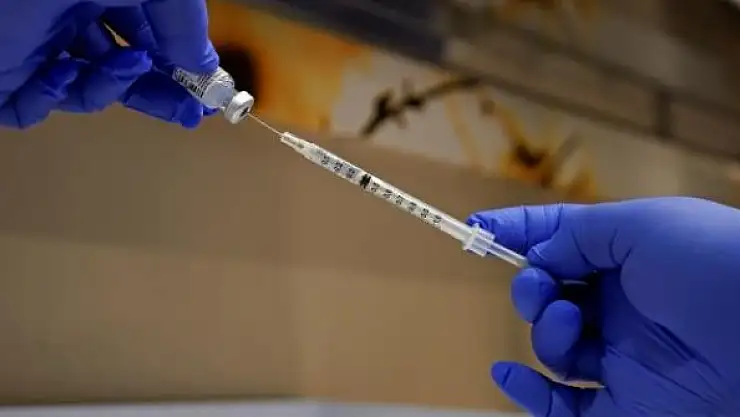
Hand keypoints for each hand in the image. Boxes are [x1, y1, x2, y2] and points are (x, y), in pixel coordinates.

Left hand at [0, 0, 217, 128]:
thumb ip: (183, 24)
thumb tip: (204, 64)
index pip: (149, 39)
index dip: (180, 69)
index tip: (206, 95)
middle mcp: (71, 18)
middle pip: (123, 71)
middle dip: (157, 93)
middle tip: (189, 115)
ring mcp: (35, 46)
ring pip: (83, 91)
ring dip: (108, 88)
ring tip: (120, 68)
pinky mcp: (2, 74)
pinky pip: (28, 107)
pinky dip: (49, 100)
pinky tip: (58, 73)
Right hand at [468, 197, 739, 415]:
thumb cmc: (715, 264)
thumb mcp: (642, 226)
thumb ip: (579, 233)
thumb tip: (537, 255)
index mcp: (628, 257)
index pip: (560, 241)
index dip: (517, 234)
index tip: (475, 232)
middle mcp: (621, 306)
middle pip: (550, 296)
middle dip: (530, 286)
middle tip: (539, 285)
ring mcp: (622, 358)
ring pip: (553, 347)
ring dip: (544, 330)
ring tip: (566, 321)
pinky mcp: (625, 407)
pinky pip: (563, 408)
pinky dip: (529, 393)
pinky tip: (508, 373)